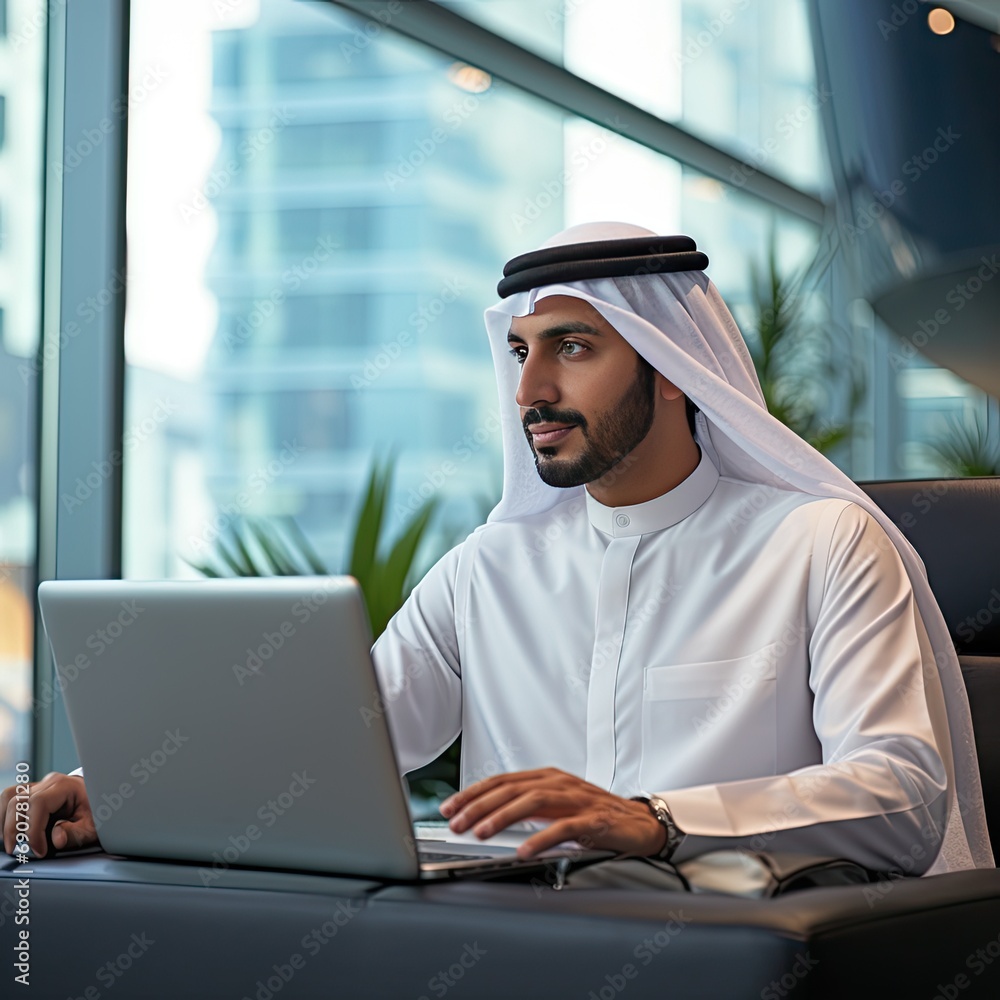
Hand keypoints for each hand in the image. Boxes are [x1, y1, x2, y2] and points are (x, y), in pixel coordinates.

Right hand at [1, 772, 99, 858]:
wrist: (102, 796)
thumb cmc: (97, 810)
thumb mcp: (93, 826)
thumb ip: (76, 833)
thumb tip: (56, 839)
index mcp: (65, 786)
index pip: (38, 804)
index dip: (33, 830)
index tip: (39, 850)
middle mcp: (49, 782)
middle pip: (18, 801)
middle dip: (13, 829)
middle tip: (17, 850)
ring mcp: (39, 785)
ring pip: (10, 796)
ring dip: (5, 821)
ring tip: (10, 841)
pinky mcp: (33, 791)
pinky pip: (11, 798)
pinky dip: (5, 815)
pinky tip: (9, 831)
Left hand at [439, 767, 666, 859]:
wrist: (639, 823)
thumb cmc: (594, 815)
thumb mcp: (556, 806)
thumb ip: (527, 808)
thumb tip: (486, 819)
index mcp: (547, 777)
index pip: (502, 780)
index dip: (473, 793)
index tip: (450, 807)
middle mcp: (559, 783)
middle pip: (512, 788)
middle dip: (479, 805)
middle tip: (457, 822)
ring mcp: (577, 799)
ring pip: (533, 801)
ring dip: (503, 817)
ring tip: (481, 833)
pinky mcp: (594, 820)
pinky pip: (563, 828)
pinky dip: (541, 838)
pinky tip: (524, 850)